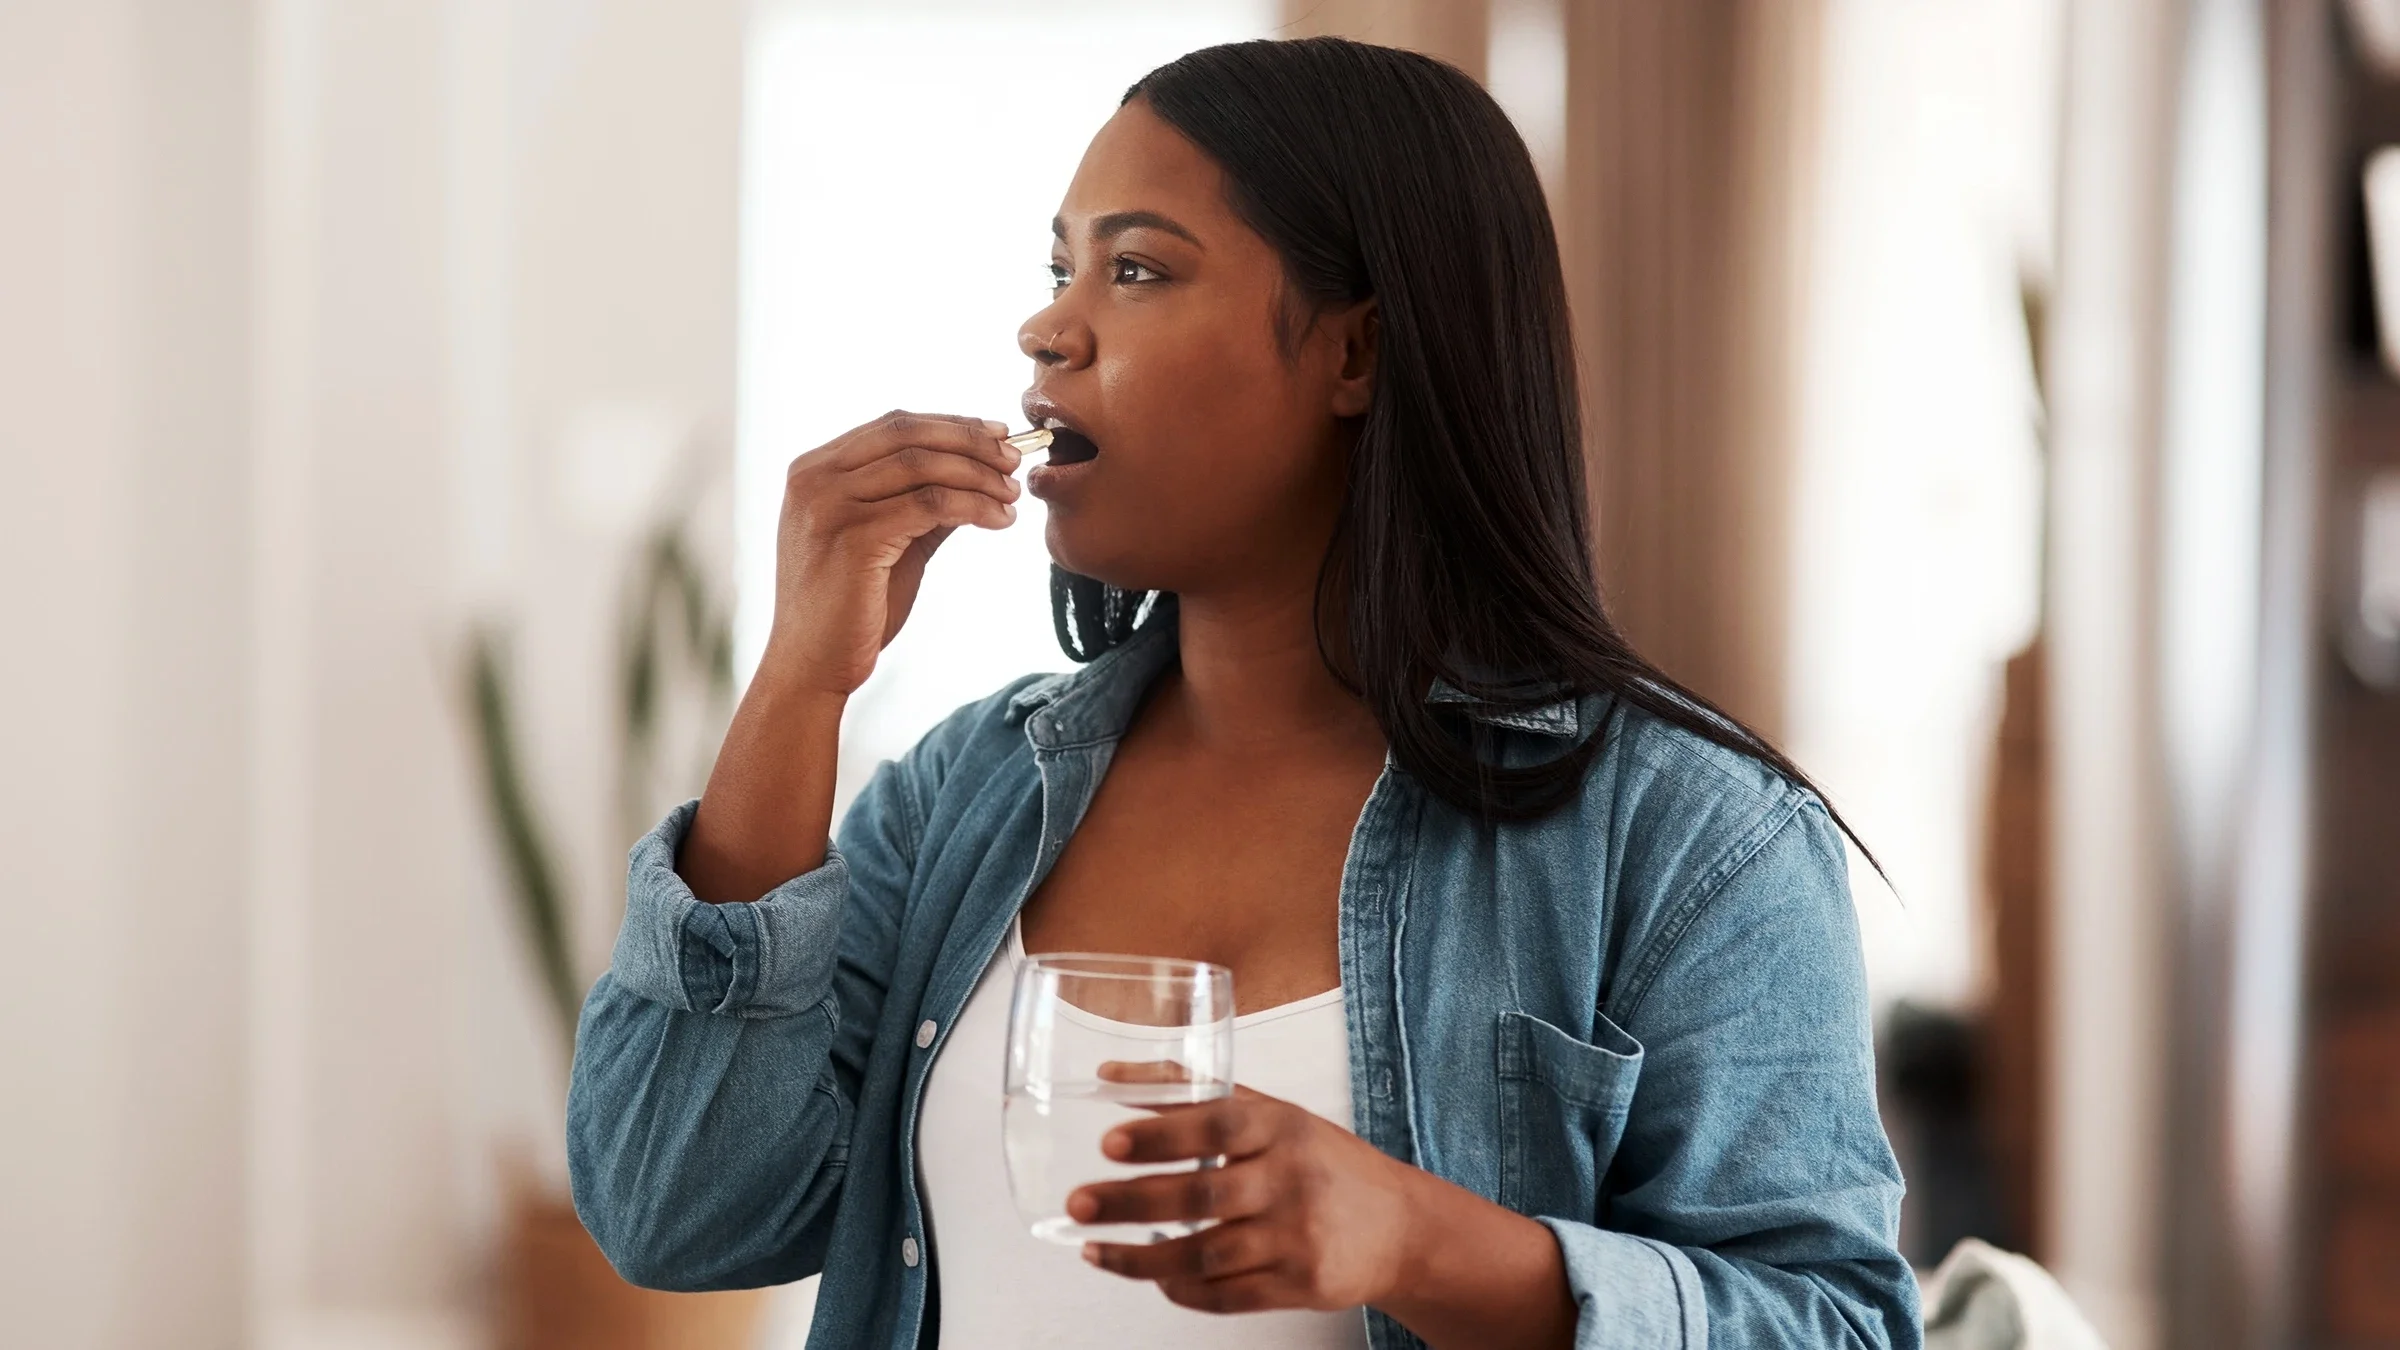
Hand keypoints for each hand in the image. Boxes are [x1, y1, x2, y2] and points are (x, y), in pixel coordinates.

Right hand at [763, 410, 1021, 696]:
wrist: (812, 665)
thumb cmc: (849, 608)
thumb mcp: (887, 542)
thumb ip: (920, 504)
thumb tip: (977, 472)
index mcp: (814, 470)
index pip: (893, 425)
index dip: (951, 425)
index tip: (997, 435)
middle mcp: (814, 479)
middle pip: (908, 434)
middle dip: (971, 442)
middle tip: (1014, 459)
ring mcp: (829, 506)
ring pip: (922, 466)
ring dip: (978, 474)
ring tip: (1012, 493)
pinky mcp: (853, 539)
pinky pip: (929, 506)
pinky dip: (973, 506)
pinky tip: (999, 519)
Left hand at [1067, 1086, 1418, 1314]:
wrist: (1401, 1228)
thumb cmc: (1323, 1163)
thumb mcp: (1272, 1114)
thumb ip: (1194, 1095)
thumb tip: (1110, 1075)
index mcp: (1282, 1126)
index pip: (1216, 1124)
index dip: (1160, 1133)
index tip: (1109, 1142)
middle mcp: (1292, 1179)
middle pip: (1202, 1195)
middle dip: (1131, 1202)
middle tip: (1079, 1204)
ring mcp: (1298, 1237)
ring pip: (1207, 1255)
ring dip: (1141, 1258)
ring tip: (1095, 1250)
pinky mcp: (1300, 1285)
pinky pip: (1227, 1296)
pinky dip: (1181, 1290)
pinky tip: (1152, 1276)